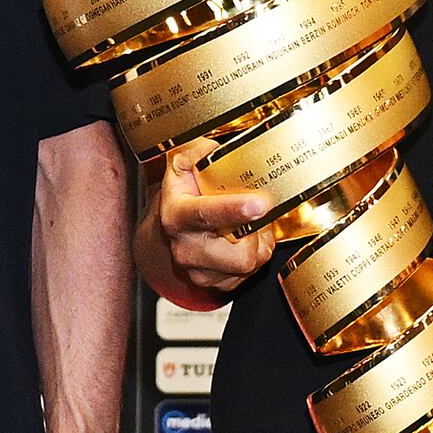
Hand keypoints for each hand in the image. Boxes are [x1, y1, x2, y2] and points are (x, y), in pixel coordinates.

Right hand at [143, 143, 281, 308]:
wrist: (173, 228)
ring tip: (249, 227)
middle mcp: (184, 247)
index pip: (205, 214)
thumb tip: (211, 147)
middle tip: (259, 213)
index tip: (259, 205)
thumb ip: (194, 151)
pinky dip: (254, 257)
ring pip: (248, 264)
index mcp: (176, 215)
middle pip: (238, 253)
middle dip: (256, 234)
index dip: (233, 210)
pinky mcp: (213, 285)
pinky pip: (248, 275)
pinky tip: (242, 242)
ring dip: (258, 244)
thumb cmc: (185, 194)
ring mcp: (198, 271)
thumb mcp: (183, 166)